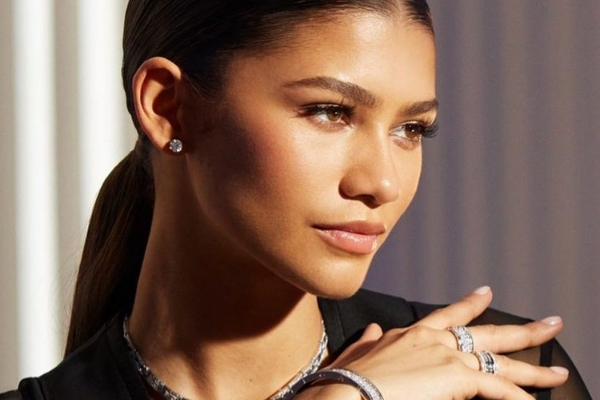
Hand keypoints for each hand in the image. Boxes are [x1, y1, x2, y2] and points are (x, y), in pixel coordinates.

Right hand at [302, 287, 568, 399]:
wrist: (345, 389)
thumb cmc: (347, 378)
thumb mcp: (358, 353)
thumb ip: (370, 340)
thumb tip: (375, 328)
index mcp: (412, 334)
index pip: (448, 314)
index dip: (470, 305)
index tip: (486, 294)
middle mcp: (434, 339)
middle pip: (487, 332)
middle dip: (521, 330)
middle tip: (550, 323)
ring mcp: (447, 356)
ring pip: (500, 360)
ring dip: (532, 368)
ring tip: (558, 371)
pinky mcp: (456, 376)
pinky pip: (496, 386)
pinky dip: (516, 395)